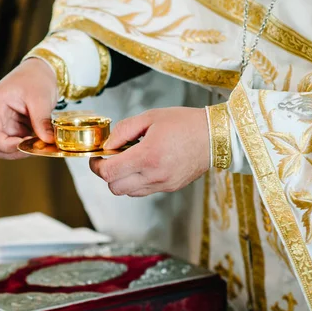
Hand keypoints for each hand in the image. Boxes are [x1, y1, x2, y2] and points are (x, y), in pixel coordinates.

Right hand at [0, 58, 57, 158]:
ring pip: (5, 148)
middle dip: (13, 151)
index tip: (25, 144)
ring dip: (21, 150)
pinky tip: (41, 140)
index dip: (6, 145)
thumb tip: (47, 141)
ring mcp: (4, 123)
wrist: (41, 71)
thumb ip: (41, 120)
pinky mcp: (14, 127)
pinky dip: (28, 146)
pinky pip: (16, 144)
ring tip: (39, 143)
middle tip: (34, 147)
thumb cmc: (35, 78)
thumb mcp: (40, 97)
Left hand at [90, 107, 209, 196]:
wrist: (215, 136)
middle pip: (115, 187)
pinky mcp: (170, 188)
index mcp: (147, 156)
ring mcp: (162, 184)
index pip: (109, 172)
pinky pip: (143, 191)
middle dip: (107, 174)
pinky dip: (136, 182)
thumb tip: (107, 144)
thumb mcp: (150, 117)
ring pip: (128, 193)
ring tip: (129, 161)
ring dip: (122, 180)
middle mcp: (154, 175)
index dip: (97, 166)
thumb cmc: (185, 123)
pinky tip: (142, 166)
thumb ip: (123, 130)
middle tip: (111, 159)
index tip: (97, 157)